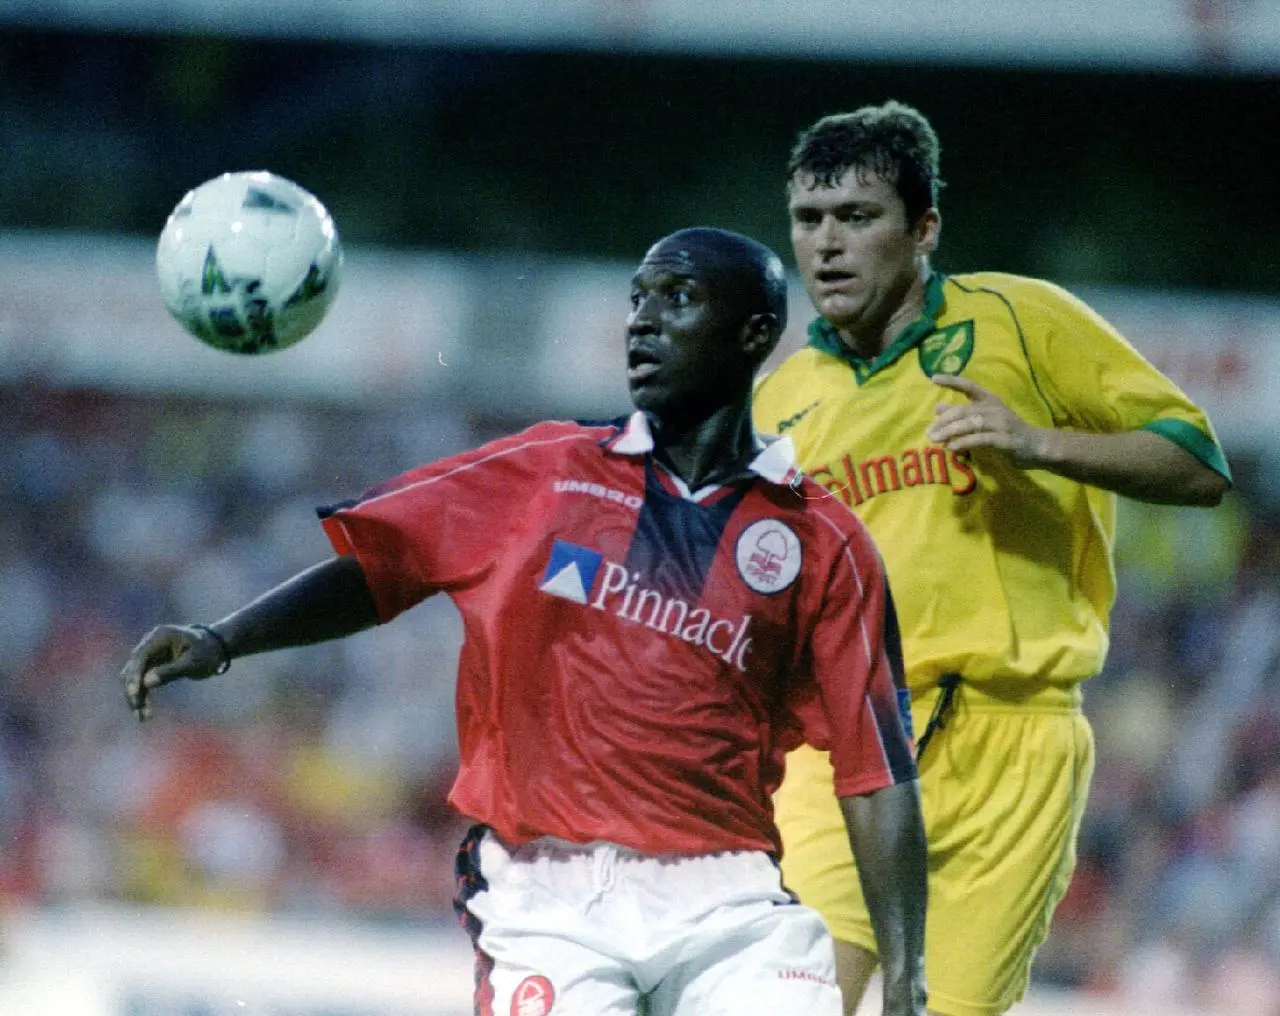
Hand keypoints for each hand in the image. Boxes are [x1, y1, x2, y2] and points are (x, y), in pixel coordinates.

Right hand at [121, 624, 227, 721]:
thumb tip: (146, 683)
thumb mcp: (194, 662)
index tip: (134, 693)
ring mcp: (149, 655)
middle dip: (134, 690)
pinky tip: (145, 714)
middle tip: (138, 710)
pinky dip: (143, 696)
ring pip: (134, 678)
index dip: (135, 675)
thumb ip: (172, 671)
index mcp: (160, 636)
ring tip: (142, 717)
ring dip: (136, 697)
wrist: (214, 649)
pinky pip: (142, 683)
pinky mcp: (150, 666)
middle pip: (133, 668)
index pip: (140, 656)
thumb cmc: (207, 652)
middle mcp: (150, 643)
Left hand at [926, 374, 1044, 467]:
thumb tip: (937, 408)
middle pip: (964, 410)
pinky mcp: (1004, 440)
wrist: (1037, 445)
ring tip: (935, 439)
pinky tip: (952, 447)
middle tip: (928, 431)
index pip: (969, 386)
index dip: (952, 381)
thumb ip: (963, 413)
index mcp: (990, 400)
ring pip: (970, 423)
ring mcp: (1001, 423)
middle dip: (944, 420)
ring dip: (950, 431)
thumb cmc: (1007, 431)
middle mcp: (994, 408)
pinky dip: (964, 442)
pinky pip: (980, 439)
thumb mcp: (985, 418)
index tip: (933, 378)